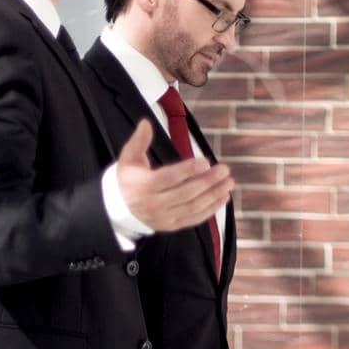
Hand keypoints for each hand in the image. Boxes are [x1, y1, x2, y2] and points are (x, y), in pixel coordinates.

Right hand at [116, 118, 234, 233]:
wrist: (119, 208)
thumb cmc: (127, 178)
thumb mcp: (128, 158)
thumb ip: (139, 140)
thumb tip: (146, 122)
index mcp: (144, 186)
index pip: (169, 178)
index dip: (188, 171)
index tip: (205, 162)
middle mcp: (155, 204)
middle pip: (186, 193)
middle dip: (207, 182)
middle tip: (224, 170)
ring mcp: (164, 217)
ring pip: (193, 207)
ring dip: (213, 195)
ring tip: (228, 183)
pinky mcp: (172, 225)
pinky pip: (194, 219)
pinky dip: (211, 210)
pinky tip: (223, 198)